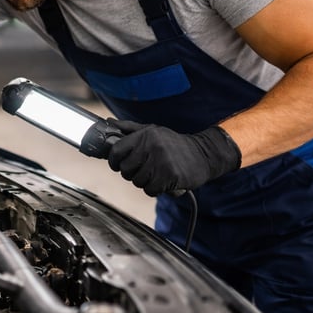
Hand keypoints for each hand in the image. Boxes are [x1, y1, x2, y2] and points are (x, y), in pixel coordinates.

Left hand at [107, 120, 240, 195]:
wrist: (204, 154)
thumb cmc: (174, 144)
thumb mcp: (152, 131)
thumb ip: (129, 128)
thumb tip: (108, 122)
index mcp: (145, 135)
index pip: (117, 151)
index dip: (114, 161)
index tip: (118, 165)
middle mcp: (152, 146)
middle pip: (125, 169)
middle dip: (131, 173)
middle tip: (143, 170)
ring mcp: (161, 161)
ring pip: (137, 181)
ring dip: (144, 182)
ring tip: (155, 174)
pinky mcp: (170, 176)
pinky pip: (150, 190)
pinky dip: (154, 189)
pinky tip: (163, 181)